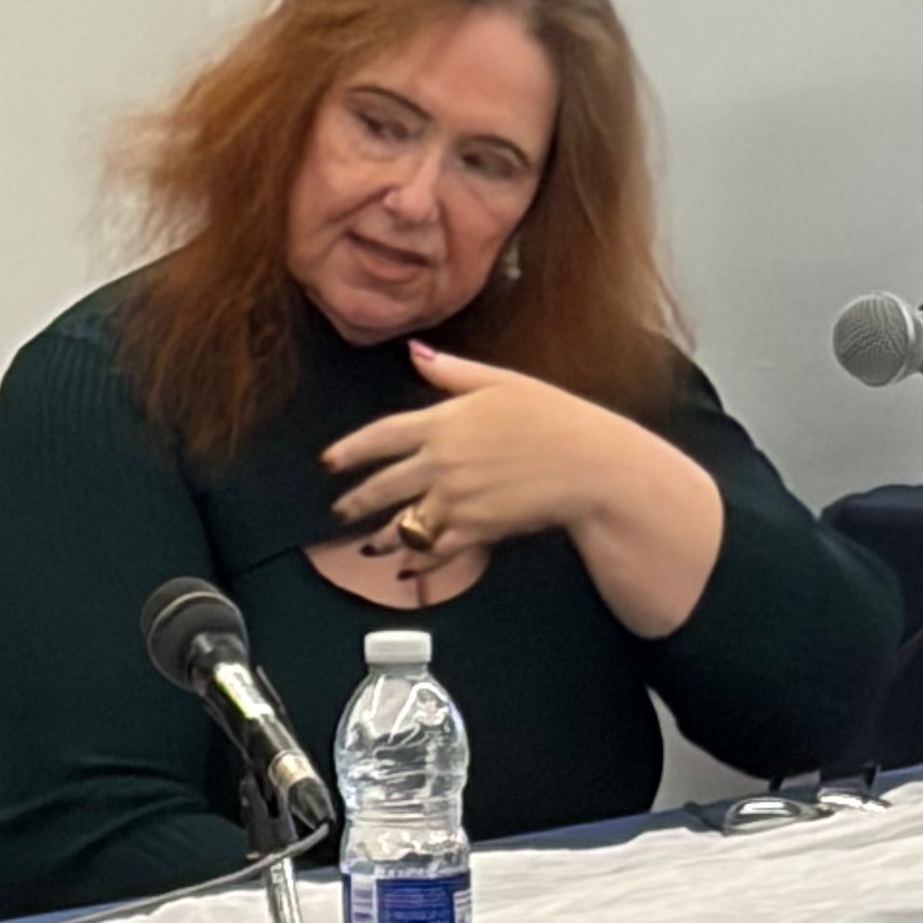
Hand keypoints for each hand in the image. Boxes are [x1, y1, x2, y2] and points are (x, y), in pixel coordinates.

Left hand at [322, 346, 721, 640]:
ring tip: (365, 547)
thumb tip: (415, 352)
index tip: (329, 461)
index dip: (349, 450)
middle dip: (356, 501)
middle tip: (339, 511)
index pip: (380, 435)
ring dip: (380, 538)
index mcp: (443, 421)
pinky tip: (408, 570)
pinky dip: (418, 562)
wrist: (592, 465)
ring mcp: (456, 499)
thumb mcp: (503, 381)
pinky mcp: (476, 529)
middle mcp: (441, 462)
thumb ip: (452, 371)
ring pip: (404, 524)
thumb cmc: (556, 418)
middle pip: (383, 484)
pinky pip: (436, 551)